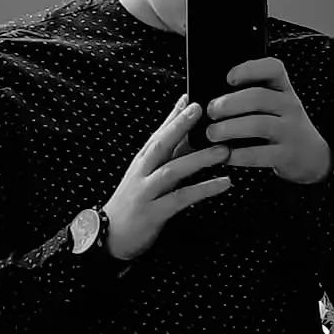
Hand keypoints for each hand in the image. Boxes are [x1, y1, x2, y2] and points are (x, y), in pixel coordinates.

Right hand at [103, 95, 231, 260]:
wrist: (109, 237)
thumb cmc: (133, 202)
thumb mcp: (147, 174)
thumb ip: (166, 153)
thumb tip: (183, 128)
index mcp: (143, 161)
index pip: (159, 133)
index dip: (174, 115)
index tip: (191, 96)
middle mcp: (142, 172)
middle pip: (161, 144)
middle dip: (180, 125)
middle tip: (202, 108)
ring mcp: (146, 192)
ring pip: (172, 170)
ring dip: (199, 159)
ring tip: (224, 150)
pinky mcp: (153, 213)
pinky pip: (180, 199)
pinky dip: (203, 190)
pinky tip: (224, 183)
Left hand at [205, 58, 331, 184]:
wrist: (313, 157)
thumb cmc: (282, 126)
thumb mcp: (275, 106)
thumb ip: (251, 97)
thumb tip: (211, 97)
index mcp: (284, 89)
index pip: (273, 68)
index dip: (249, 69)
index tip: (228, 78)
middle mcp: (289, 106)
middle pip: (258, 97)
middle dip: (230, 103)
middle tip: (211, 111)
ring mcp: (290, 131)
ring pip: (258, 124)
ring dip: (230, 128)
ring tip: (212, 133)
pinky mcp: (286, 155)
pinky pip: (259, 154)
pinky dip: (237, 155)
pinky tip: (224, 155)